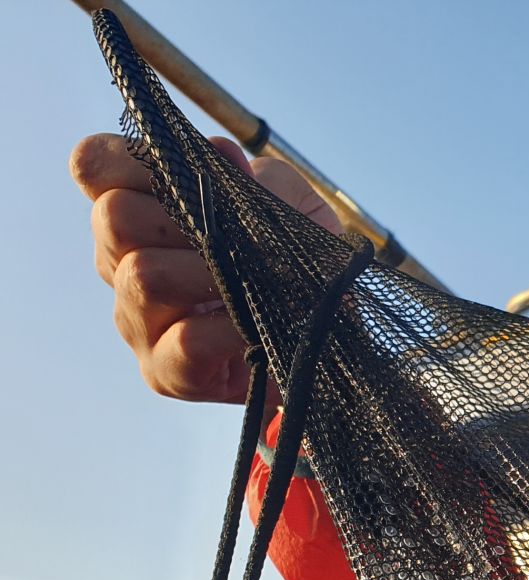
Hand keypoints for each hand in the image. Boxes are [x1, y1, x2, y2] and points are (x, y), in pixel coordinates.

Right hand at [71, 132, 342, 402]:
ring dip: (208, 274)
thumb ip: (258, 178)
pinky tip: (259, 329)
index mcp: (140, 216)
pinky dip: (228, 331)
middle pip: (114, 217)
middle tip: (236, 241)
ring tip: (255, 286)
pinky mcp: (165, 372)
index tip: (191, 175)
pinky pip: (184, 340)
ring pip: (142, 277)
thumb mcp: (291, 209)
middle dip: (179, 220)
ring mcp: (138, 321)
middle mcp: (124, 265)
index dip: (133, 159)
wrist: (329, 343)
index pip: (95, 166)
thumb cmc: (296, 269)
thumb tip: (221, 155)